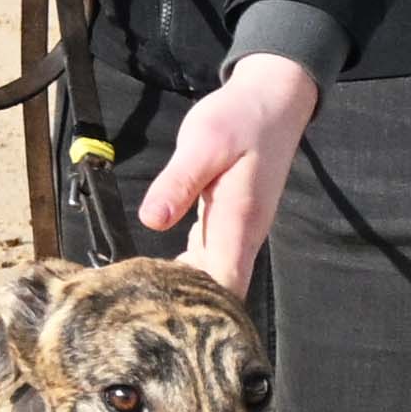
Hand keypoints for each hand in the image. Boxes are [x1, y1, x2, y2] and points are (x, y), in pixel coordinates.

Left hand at [139, 55, 320, 296]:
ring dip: (185, 287)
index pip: (226, 287)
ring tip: (141, 294)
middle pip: (220, 290)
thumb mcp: (202, 143)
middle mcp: (243, 236)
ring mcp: (239, 231)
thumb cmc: (238, 119)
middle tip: (137, 304)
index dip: (198, 307)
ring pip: (215, 276)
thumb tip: (151, 222)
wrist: (273, 100)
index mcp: (239, 223)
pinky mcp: (231, 222)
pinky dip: (188, 267)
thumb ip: (178, 183)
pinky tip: (159, 269)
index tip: (160, 311)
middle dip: (185, 304)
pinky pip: (211, 257)